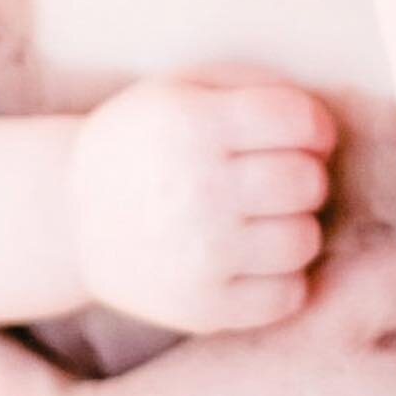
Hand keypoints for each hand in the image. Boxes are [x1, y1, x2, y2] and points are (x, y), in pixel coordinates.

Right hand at [70, 65, 336, 332]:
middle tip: (279, 178)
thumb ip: (254, 86)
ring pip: (304, 240)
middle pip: (307, 182)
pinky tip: (256, 258)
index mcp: (192, 124)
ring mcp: (199, 255)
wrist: (72, 216)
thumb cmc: (146, 142)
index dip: (315, 127)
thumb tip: (323, 123)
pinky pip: (287, 297)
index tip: (306, 135)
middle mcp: (196, 189)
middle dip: (305, 175)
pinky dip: (284, 278)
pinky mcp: (202, 309)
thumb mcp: (183, 87)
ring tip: (266, 218)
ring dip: (296, 226)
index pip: (300, 121)